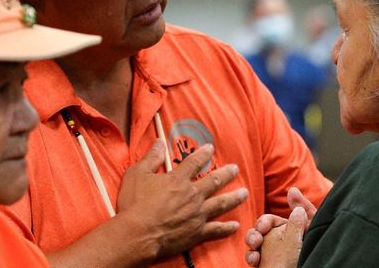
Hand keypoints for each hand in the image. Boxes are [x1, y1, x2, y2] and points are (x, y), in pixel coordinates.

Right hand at [117, 141, 247, 259]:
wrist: (137, 234)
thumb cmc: (134, 205)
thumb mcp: (137, 174)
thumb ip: (150, 158)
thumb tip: (159, 142)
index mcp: (178, 180)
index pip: (194, 162)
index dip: (203, 153)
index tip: (211, 148)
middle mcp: (192, 195)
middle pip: (214, 181)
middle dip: (226, 174)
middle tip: (235, 168)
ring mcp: (197, 215)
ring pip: (221, 203)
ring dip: (234, 197)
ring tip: (244, 192)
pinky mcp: (197, 233)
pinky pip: (216, 230)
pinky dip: (227, 228)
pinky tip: (235, 225)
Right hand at [244, 187, 316, 266]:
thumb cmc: (309, 254)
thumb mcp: (307, 231)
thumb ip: (302, 210)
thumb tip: (292, 190)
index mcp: (290, 230)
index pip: (271, 220)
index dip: (264, 222)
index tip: (262, 227)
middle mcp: (280, 240)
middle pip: (260, 231)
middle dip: (254, 233)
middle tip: (256, 241)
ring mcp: (273, 252)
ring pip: (255, 243)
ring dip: (251, 244)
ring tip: (253, 254)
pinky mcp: (267, 263)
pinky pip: (254, 257)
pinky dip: (252, 257)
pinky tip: (254, 260)